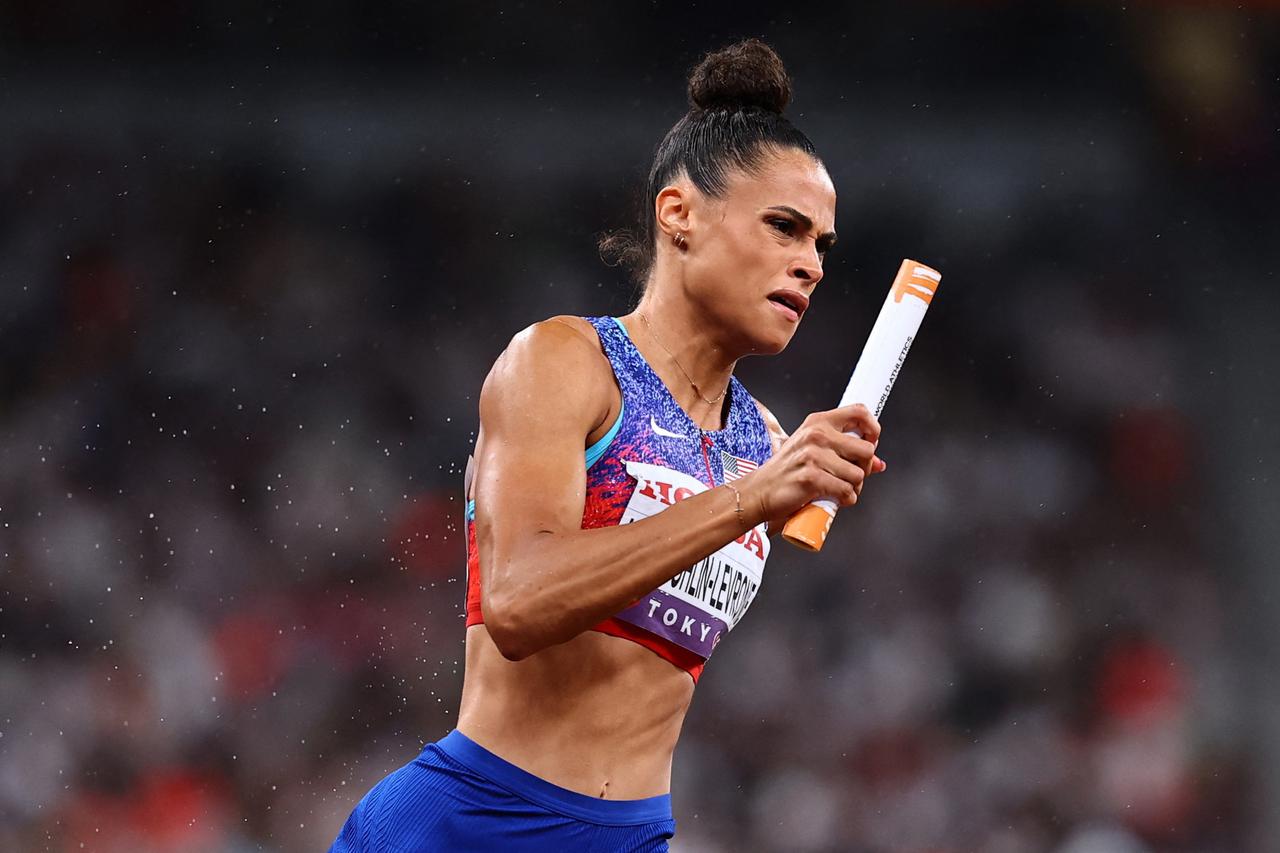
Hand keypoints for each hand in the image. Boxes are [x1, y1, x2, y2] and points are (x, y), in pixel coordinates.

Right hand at [737, 403, 884, 522]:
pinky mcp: (812, 478)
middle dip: (864, 468)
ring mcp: (814, 456)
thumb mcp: (813, 450)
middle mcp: (817, 435)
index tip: (872, 442)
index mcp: (818, 422)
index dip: (873, 428)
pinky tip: (834, 498)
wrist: (761, 490)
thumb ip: (845, 452)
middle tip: (852, 475)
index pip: (859, 412)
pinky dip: (845, 499)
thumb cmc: (787, 471)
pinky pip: (846, 491)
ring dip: (854, 487)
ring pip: (858, 475)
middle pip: (866, 449)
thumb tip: (878, 463)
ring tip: (839, 489)